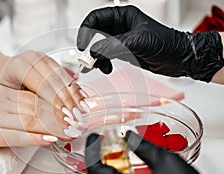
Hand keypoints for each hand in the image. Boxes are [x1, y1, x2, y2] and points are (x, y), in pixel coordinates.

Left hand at [0, 50, 88, 113]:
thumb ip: (27, 106)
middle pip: (54, 80)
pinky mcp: (51, 61)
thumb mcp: (8, 98)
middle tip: (75, 116)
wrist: (1, 71)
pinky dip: (74, 88)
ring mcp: (43, 58)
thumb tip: (47, 122)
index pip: (41, 84)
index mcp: (18, 66)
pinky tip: (80, 99)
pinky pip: (65, 74)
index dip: (54, 100)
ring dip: (74, 95)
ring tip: (81, 110)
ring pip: (62, 76)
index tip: (64, 115)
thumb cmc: (2, 86)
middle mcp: (32, 58)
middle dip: (67, 100)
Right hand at [0, 85, 70, 152]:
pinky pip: (15, 134)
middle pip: (37, 105)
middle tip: (77, 122)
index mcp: (2, 91)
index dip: (58, 102)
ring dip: (53, 125)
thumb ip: (19, 107)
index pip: (37, 94)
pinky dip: (34, 136)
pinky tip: (48, 139)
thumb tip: (47, 114)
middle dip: (60, 114)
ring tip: (69, 131)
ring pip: (29, 118)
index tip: (74, 110)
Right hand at [77, 5, 223, 81]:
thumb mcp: (138, 42)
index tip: (82, 45)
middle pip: (95, 34)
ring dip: (96, 58)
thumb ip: (114, 46)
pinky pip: (106, 56)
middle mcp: (120, 27)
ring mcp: (121, 40)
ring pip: (99, 47)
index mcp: (123, 16)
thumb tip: (94, 51)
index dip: (86, 30)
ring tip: (100, 67)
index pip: (96, 18)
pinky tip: (107, 69)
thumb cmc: (166, 44)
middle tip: (88, 60)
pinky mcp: (123, 52)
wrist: (178, 59)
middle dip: (90, 47)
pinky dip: (103, 63)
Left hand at [85, 131, 219, 173]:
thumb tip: (128, 135)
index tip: (93, 137)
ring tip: (110, 152)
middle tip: (99, 143)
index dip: (90, 149)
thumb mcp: (166, 161)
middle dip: (94, 158)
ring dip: (103, 168)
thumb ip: (143, 146)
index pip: (94, 169)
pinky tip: (121, 166)